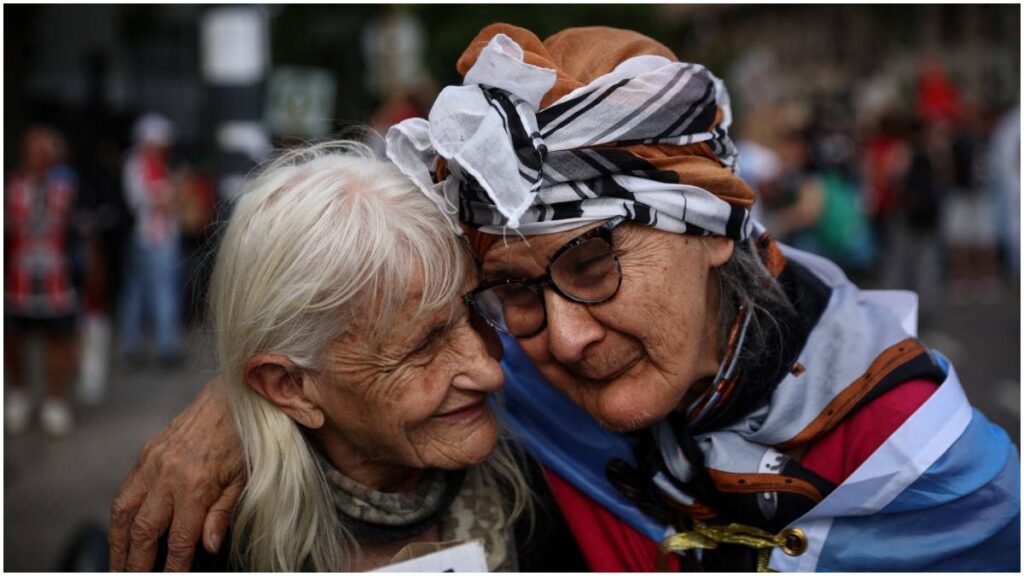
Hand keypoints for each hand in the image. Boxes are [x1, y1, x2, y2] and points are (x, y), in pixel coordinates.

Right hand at [109, 381, 244, 571]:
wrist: (231, 399)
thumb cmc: (243, 439)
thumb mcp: (245, 479)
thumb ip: (223, 513)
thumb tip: (208, 546)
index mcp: (197, 486)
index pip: (179, 540)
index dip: (173, 566)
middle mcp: (169, 477)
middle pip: (144, 532)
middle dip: (135, 563)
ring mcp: (153, 464)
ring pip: (124, 513)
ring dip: (117, 543)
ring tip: (117, 564)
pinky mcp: (146, 453)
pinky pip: (125, 490)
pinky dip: (119, 515)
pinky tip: (120, 530)